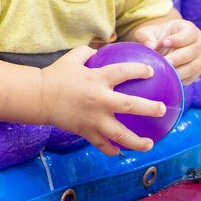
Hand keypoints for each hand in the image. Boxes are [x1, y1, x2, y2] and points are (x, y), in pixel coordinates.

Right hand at [40, 45, 168, 155]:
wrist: (38, 97)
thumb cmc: (55, 75)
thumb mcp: (72, 58)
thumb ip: (87, 52)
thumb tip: (99, 49)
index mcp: (97, 79)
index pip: (124, 71)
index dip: (139, 71)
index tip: (151, 72)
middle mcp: (100, 100)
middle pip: (130, 106)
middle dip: (150, 108)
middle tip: (162, 109)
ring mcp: (94, 119)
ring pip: (120, 135)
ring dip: (138, 142)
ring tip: (150, 144)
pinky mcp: (86, 132)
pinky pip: (103, 145)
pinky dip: (112, 150)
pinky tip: (120, 151)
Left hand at [133, 18, 200, 84]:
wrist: (160, 47)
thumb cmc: (155, 37)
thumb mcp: (147, 32)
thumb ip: (147, 36)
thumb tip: (150, 46)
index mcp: (189, 29)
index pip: (190, 33)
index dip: (179, 39)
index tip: (166, 43)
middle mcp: (198, 43)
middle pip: (194, 51)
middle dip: (179, 57)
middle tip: (166, 61)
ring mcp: (199, 58)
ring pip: (194, 66)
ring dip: (180, 70)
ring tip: (167, 72)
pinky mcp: (196, 71)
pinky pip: (191, 77)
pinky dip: (181, 79)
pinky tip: (170, 79)